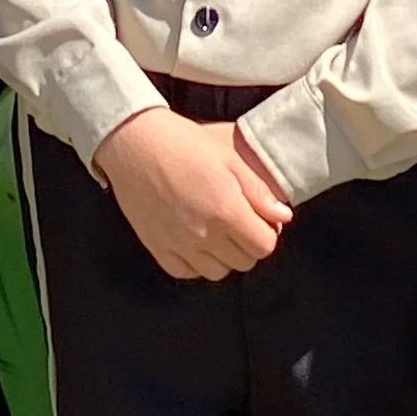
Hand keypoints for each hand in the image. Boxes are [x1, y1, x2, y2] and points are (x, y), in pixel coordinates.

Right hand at [96, 106, 291, 279]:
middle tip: (238, 221)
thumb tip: (282, 216)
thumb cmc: (182, 143)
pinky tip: (194, 239)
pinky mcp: (157, 248)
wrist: (134, 143)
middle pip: (244, 262)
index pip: (264, 246)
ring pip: (217, 272)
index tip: (259, 219)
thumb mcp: (229, 159)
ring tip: (216, 230)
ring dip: (223, 256)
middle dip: (248, 244)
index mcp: (226, 212)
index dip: (267, 233)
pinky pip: (186, 272)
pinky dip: (195, 262)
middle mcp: (204, 235)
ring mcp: (178, 245)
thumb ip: (259, 192)